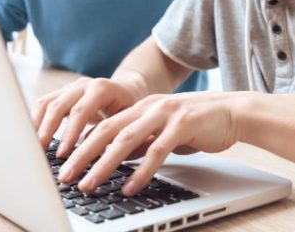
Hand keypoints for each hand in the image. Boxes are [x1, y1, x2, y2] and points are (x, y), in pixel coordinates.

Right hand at [32, 76, 142, 156]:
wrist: (127, 90)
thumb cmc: (129, 109)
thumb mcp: (128, 121)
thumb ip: (115, 135)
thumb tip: (102, 156)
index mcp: (102, 88)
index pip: (81, 110)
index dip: (70, 132)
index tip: (63, 154)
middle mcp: (83, 85)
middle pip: (59, 106)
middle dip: (48, 132)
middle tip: (42, 155)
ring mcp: (70, 88)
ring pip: (47, 104)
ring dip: (37, 127)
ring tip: (33, 150)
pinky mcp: (61, 94)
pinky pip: (43, 105)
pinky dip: (35, 122)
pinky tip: (32, 140)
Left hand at [58, 91, 243, 195]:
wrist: (233, 111)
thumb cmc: (198, 123)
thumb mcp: (163, 129)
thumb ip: (141, 140)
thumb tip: (117, 159)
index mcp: (140, 107)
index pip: (101, 125)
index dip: (79, 144)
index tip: (61, 164)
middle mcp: (149, 107)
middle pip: (106, 131)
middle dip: (82, 155)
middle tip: (65, 177)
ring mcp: (165, 113)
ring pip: (126, 140)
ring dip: (104, 164)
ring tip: (89, 184)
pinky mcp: (183, 124)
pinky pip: (157, 150)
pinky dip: (141, 171)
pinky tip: (129, 187)